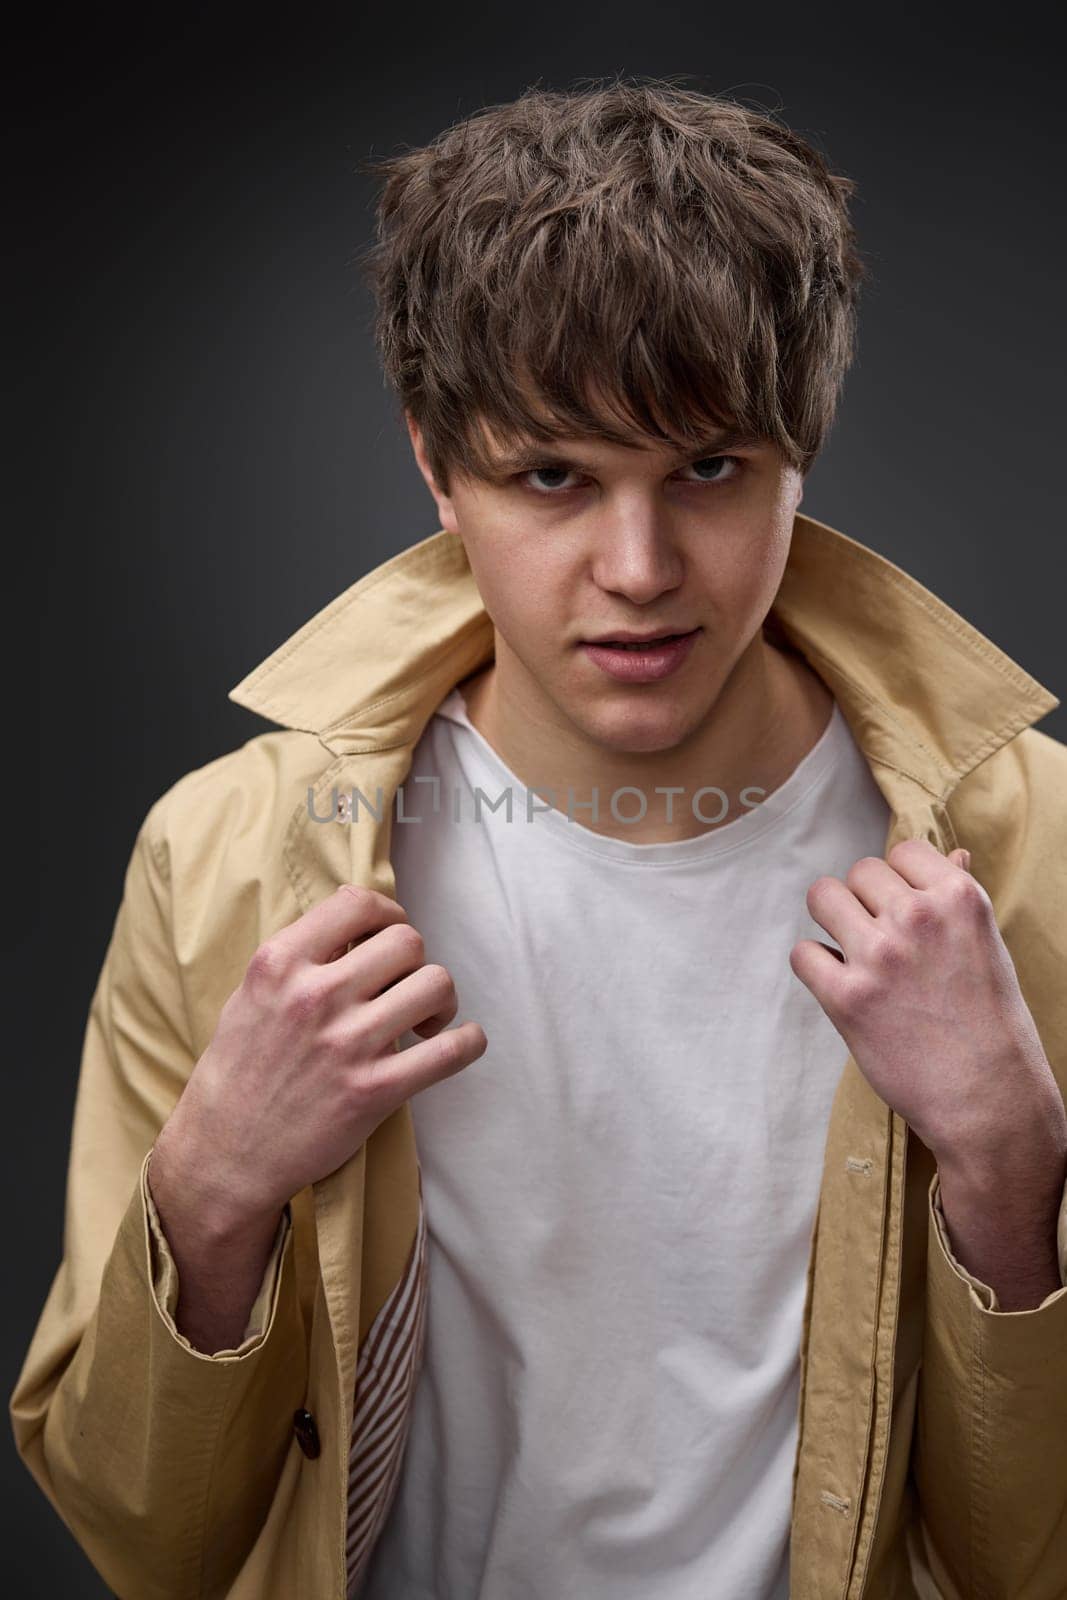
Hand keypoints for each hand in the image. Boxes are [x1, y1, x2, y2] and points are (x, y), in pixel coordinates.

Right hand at [155, 885, 487, 1221]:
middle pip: (407, 941)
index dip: (388, 913)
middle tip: (403, 987)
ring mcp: (347, 1044)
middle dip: (413, 961)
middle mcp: (315, 996)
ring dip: (440, 999)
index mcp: (280, 964)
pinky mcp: (375, 1091)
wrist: (225, 1152)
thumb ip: (303, 956)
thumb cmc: (240, 1070)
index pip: (357, 904)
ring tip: (424, 1019)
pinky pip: (452, 1050)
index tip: (390, 934)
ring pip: (436, 984)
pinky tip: (462, 1041)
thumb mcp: (253, 994)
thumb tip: (360, 924)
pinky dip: (469, 1042)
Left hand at [789, 839, 1063, 1165]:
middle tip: (880, 940)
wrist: (989, 1100)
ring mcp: (879, 955)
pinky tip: (840, 986)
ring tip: (853, 953)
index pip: (902, 851)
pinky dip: (815, 968)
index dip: (898, 881)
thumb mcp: (988, 947)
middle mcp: (918, 917)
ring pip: (823, 897)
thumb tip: (952, 853)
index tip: (903, 911)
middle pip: (859, 872)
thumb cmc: (992, 1023)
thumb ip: (958, 897)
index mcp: (959, 897)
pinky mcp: (846, 997)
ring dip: (832, 922)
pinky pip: (803, 954)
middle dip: (864, 902)